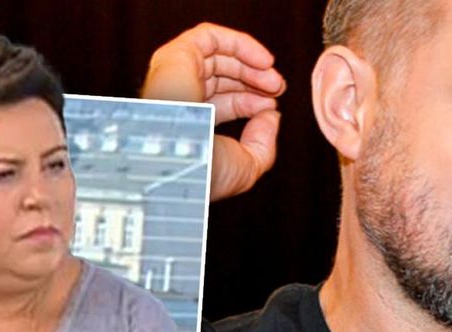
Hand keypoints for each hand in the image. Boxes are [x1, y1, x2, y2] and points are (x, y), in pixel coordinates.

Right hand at [142, 23, 285, 200]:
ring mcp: (173, 78)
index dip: (249, 100)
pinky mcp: (174, 59)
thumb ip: (263, 144)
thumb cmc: (207, 174)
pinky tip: (263, 60)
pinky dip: (239, 43)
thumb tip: (270, 115)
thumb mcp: (246, 167)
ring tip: (273, 76)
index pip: (219, 102)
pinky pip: (208, 37)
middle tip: (278, 86)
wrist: (182, 164)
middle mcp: (177, 99)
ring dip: (250, 62)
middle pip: (219, 77)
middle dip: (253, 78)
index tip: (272, 105)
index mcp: (186, 125)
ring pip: (215, 55)